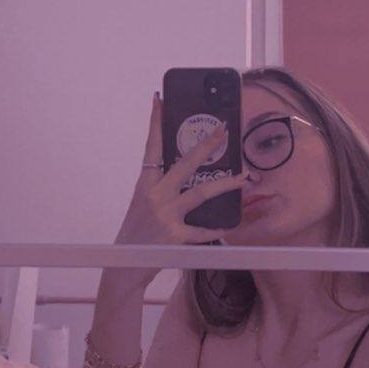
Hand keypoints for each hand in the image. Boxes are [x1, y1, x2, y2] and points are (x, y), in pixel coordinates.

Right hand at [114, 92, 248, 277]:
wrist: (124, 268)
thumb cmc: (136, 234)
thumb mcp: (142, 205)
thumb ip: (160, 188)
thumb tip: (185, 172)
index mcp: (144, 184)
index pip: (151, 147)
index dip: (156, 122)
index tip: (160, 99)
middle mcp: (154, 195)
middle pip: (185, 163)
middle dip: (206, 145)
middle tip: (223, 130)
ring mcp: (165, 215)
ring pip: (201, 192)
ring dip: (226, 184)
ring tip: (244, 177)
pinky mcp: (175, 236)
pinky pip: (202, 231)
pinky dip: (216, 229)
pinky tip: (229, 226)